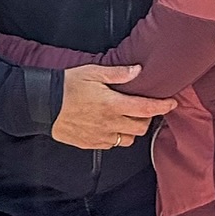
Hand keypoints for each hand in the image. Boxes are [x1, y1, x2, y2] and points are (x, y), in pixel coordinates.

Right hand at [51, 65, 176, 149]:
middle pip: (141, 127)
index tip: (171, 103)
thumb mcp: (92, 72)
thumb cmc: (67, 85)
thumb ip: (118, 73)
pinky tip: (110, 126)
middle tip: (143, 108)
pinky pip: (112, 144)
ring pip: (129, 139)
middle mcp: (110, 123)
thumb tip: (138, 71)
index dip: (162, 106)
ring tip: (126, 118)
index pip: (146, 108)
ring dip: (132, 129)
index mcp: (113, 104)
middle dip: (147, 118)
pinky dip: (117, 136)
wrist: (43, 105)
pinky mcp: (91, 144)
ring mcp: (101, 136)